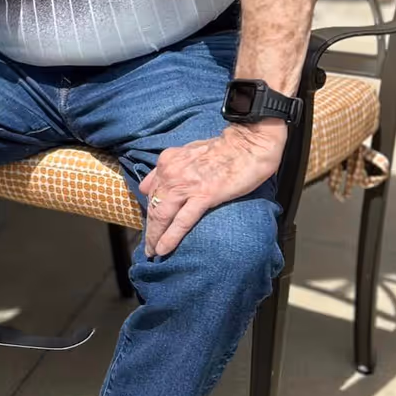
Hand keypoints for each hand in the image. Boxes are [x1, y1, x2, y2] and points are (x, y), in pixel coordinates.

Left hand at [139, 122, 286, 256]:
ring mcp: (186, 185)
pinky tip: (163, 249)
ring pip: (163, 216)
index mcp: (167, 162)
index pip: (152, 193)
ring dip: (155, 237)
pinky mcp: (204, 195)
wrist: (249, 142)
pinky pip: (182, 221)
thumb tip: (146, 185)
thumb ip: (167, 168)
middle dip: (149, 230)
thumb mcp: (187, 152)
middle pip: (154, 207)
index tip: (149, 227)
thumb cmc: (223, 148)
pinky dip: (171, 237)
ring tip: (153, 253)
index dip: (150, 211)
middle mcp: (171, 173)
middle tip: (147, 248)